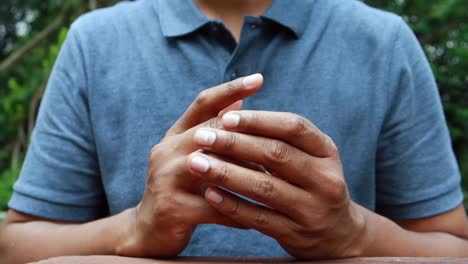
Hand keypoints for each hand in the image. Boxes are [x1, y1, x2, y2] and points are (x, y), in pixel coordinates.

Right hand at [116, 74, 263, 256]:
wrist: (148, 229)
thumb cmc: (181, 188)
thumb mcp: (193, 155)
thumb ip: (213, 131)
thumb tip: (240, 103)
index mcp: (175, 135)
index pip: (203, 103)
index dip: (231, 89)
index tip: (260, 78)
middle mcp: (166, 151)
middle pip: (210, 132)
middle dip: (246, 135)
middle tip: (282, 140)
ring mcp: (165, 179)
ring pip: (213, 168)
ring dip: (247, 174)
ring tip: (276, 181)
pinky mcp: (171, 209)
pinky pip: (214, 208)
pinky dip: (239, 212)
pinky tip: (259, 218)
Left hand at [187, 111, 366, 258]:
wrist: (336, 234)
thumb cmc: (311, 184)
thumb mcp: (309, 156)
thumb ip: (276, 135)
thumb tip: (229, 109)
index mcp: (327, 151)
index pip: (294, 127)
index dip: (259, 120)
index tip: (226, 117)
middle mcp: (325, 179)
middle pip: (276, 154)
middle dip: (235, 144)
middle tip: (202, 137)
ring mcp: (311, 209)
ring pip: (264, 187)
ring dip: (226, 173)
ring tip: (196, 163)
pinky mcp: (295, 234)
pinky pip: (258, 218)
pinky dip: (232, 204)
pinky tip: (209, 193)